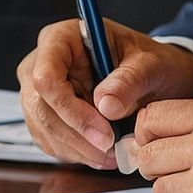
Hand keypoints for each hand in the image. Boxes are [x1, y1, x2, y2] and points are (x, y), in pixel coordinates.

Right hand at [17, 19, 192, 168]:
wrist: (152, 76)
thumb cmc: (149, 62)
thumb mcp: (150, 65)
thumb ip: (129, 81)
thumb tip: (105, 106)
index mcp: (61, 39)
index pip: (46, 77)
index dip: (71, 109)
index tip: (104, 133)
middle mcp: (41, 63)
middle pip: (40, 107)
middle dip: (77, 136)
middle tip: (112, 151)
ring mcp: (39, 91)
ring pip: (44, 129)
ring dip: (79, 150)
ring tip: (113, 154)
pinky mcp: (46, 115)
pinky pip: (51, 141)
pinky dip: (77, 154)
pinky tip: (103, 154)